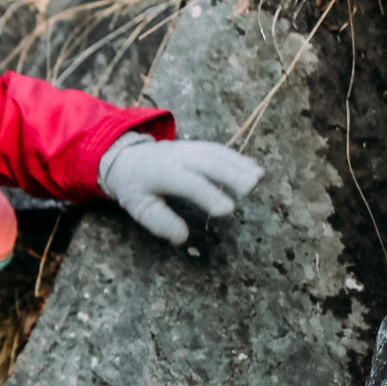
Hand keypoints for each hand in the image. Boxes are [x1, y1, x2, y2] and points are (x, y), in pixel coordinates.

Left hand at [96, 134, 262, 244]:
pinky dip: (237, 159)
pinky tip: (254, 169)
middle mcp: (177, 156)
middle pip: (208, 162)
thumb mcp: (139, 207)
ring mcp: (188, 149)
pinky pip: (219, 151)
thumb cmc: (135, 187)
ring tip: (259, 178)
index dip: (208, 195)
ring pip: (216, 154)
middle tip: (251, 188)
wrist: (127, 157)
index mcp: (161, 172)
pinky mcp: (197, 148)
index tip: (227, 210)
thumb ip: (159, 221)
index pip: (188, 183)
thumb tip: (182, 237)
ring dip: (239, 164)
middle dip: (231, 174)